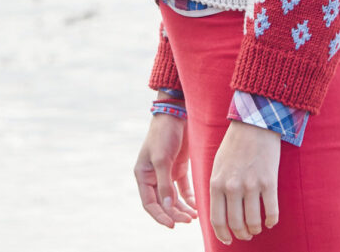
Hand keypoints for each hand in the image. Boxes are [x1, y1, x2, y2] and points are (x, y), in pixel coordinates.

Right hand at [134, 113, 197, 228]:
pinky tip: (196, 206)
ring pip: (173, 199)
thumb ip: (165, 184)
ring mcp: (166, 173)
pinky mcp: (179, 168)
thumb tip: (167, 208)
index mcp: (143, 176)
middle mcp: (154, 177)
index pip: (150, 204)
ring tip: (194, 217)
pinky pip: (183, 189)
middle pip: (163, 203)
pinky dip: (189, 199)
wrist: (176, 113)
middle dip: (174, 213)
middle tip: (188, 220)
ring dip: (182, 209)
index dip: (160, 216)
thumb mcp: (162, 159)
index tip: (172, 225)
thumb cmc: (164, 134)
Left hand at [209, 119, 279, 244]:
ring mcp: (251, 185)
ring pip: (253, 222)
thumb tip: (219, 212)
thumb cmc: (235, 144)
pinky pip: (271, 212)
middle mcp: (232, 186)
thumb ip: (217, 187)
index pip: (216, 219)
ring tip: (257, 227)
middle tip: (246, 234)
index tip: (229, 240)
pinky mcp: (269, 182)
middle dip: (242, 234)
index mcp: (216, 182)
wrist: (255, 123)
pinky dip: (271, 221)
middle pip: (236, 224)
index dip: (223, 234)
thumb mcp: (218, 165)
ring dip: (256, 229)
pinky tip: (271, 220)